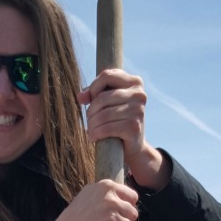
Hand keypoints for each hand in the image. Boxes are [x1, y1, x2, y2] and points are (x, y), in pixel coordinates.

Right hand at [45, 179, 138, 220]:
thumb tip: (122, 194)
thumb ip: (106, 191)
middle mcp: (111, 200)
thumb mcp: (89, 192)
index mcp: (107, 188)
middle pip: (133, 213)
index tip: (123, 213)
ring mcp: (111, 217)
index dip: (129, 206)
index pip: (133, 196)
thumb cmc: (77, 214)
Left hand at [78, 69, 170, 190]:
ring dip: (92, 124)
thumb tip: (80, 97)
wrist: (133, 145)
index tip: (90, 101)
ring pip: (103, 114)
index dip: (93, 88)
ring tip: (90, 130)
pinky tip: (92, 137)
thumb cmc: (119, 120)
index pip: (106, 75)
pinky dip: (96, 133)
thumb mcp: (108, 103)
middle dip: (91, 111)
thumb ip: (94, 95)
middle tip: (89, 120)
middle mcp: (139, 94)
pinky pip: (107, 128)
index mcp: (134, 82)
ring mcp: (138, 110)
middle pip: (102, 97)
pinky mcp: (134, 127)